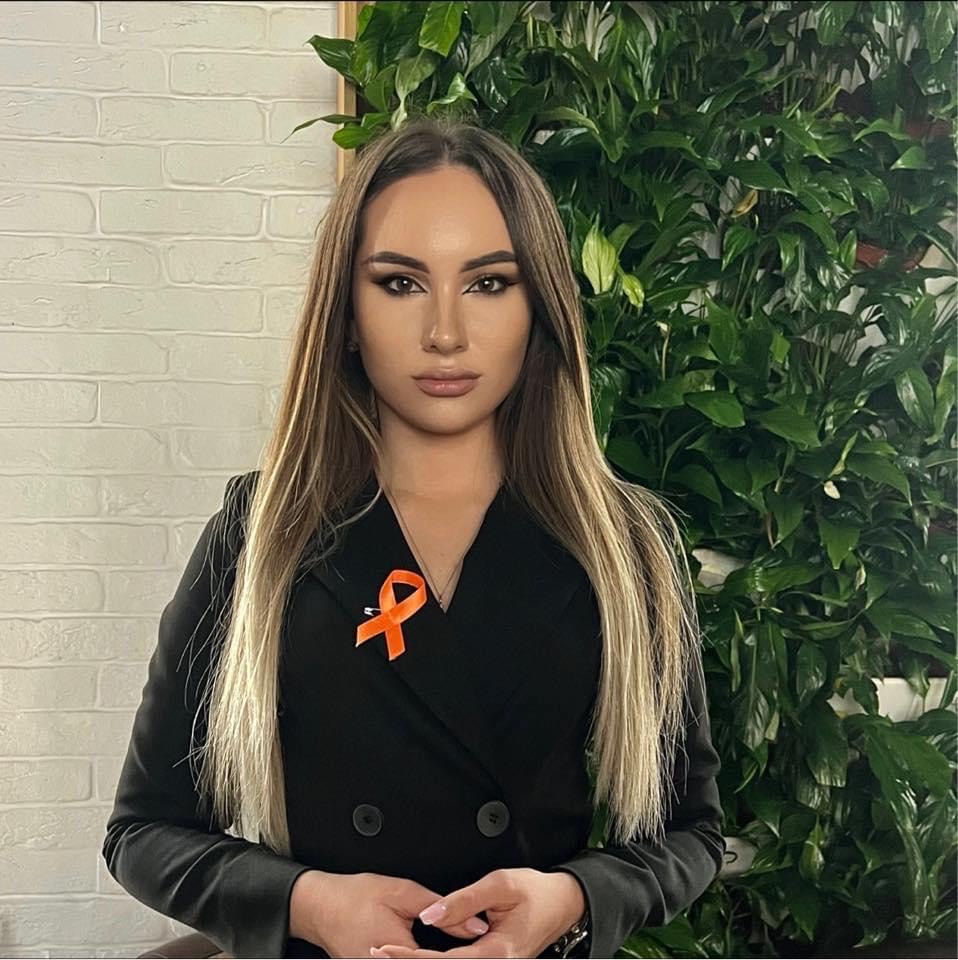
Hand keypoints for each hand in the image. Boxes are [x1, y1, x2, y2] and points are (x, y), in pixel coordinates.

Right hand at [289, 870, 491, 958]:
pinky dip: (420, 956)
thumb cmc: (355, 897)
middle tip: (475, 948)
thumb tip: (474, 924)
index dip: (466, 954)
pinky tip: (432, 951)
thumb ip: (440, 908)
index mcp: (399, 953)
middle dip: (452, 956)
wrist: (320, 907)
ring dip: (436, 956)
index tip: (485, 947)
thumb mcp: (402, 892)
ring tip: (458, 948)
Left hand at [370, 867, 586, 957]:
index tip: (384, 949)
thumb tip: (429, 916)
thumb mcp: (500, 885)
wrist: (564, 903)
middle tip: (376, 953)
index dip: (410, 958)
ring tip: (390, 953)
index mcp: (496, 953)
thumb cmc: (537, 891)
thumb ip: (463, 901)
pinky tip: (417, 954)